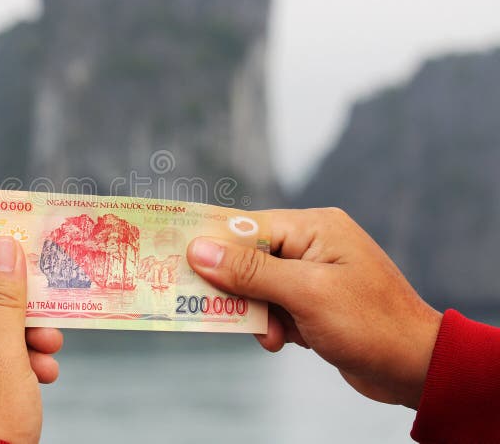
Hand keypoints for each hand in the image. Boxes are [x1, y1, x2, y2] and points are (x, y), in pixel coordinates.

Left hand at [0, 236, 62, 442]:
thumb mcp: (5, 351)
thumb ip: (4, 296)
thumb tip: (1, 244)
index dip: (9, 280)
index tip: (41, 280)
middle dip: (23, 323)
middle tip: (52, 335)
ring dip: (24, 347)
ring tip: (49, 364)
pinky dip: (12, 369)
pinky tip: (38, 379)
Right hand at [186, 207, 441, 408]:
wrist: (416, 368)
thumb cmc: (369, 323)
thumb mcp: (305, 294)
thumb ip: (250, 270)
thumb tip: (199, 249)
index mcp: (314, 227)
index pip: (248, 226)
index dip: (213, 244)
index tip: (178, 259)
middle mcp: (312, 243)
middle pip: (248, 257)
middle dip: (238, 289)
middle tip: (220, 310)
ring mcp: (313, 274)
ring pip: (257, 286)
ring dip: (256, 313)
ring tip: (272, 335)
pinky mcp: (313, 302)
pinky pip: (273, 306)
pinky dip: (271, 324)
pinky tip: (283, 341)